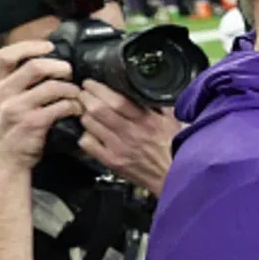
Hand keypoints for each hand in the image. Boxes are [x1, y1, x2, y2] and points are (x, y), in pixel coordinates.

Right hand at [0, 41, 83, 171]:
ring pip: (53, 86)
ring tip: (75, 94)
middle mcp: (1, 94)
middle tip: (69, 72)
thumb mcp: (0, 101)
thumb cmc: (8, 129)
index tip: (49, 46)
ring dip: (71, 89)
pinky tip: (76, 110)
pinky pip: (61, 106)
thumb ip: (14, 82)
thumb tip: (44, 61)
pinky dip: (74, 106)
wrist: (2, 161)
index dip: (29, 46)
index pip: (5, 55)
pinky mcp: (32, 123)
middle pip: (35, 66)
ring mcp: (15, 109)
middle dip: (59, 67)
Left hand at [76, 80, 180, 194]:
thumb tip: (146, 88)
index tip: (91, 83)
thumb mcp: (173, 121)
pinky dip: (85, 134)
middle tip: (84, 93)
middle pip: (97, 110)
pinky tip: (93, 132)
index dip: (99, 89)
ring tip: (87, 111)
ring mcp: (118, 148)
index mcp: (147, 121)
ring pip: (89, 124)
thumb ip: (159, 105)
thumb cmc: (174, 149)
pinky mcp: (111, 161)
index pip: (117, 101)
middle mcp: (130, 133)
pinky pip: (87, 144)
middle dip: (86, 97)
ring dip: (85, 114)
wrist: (173, 177)